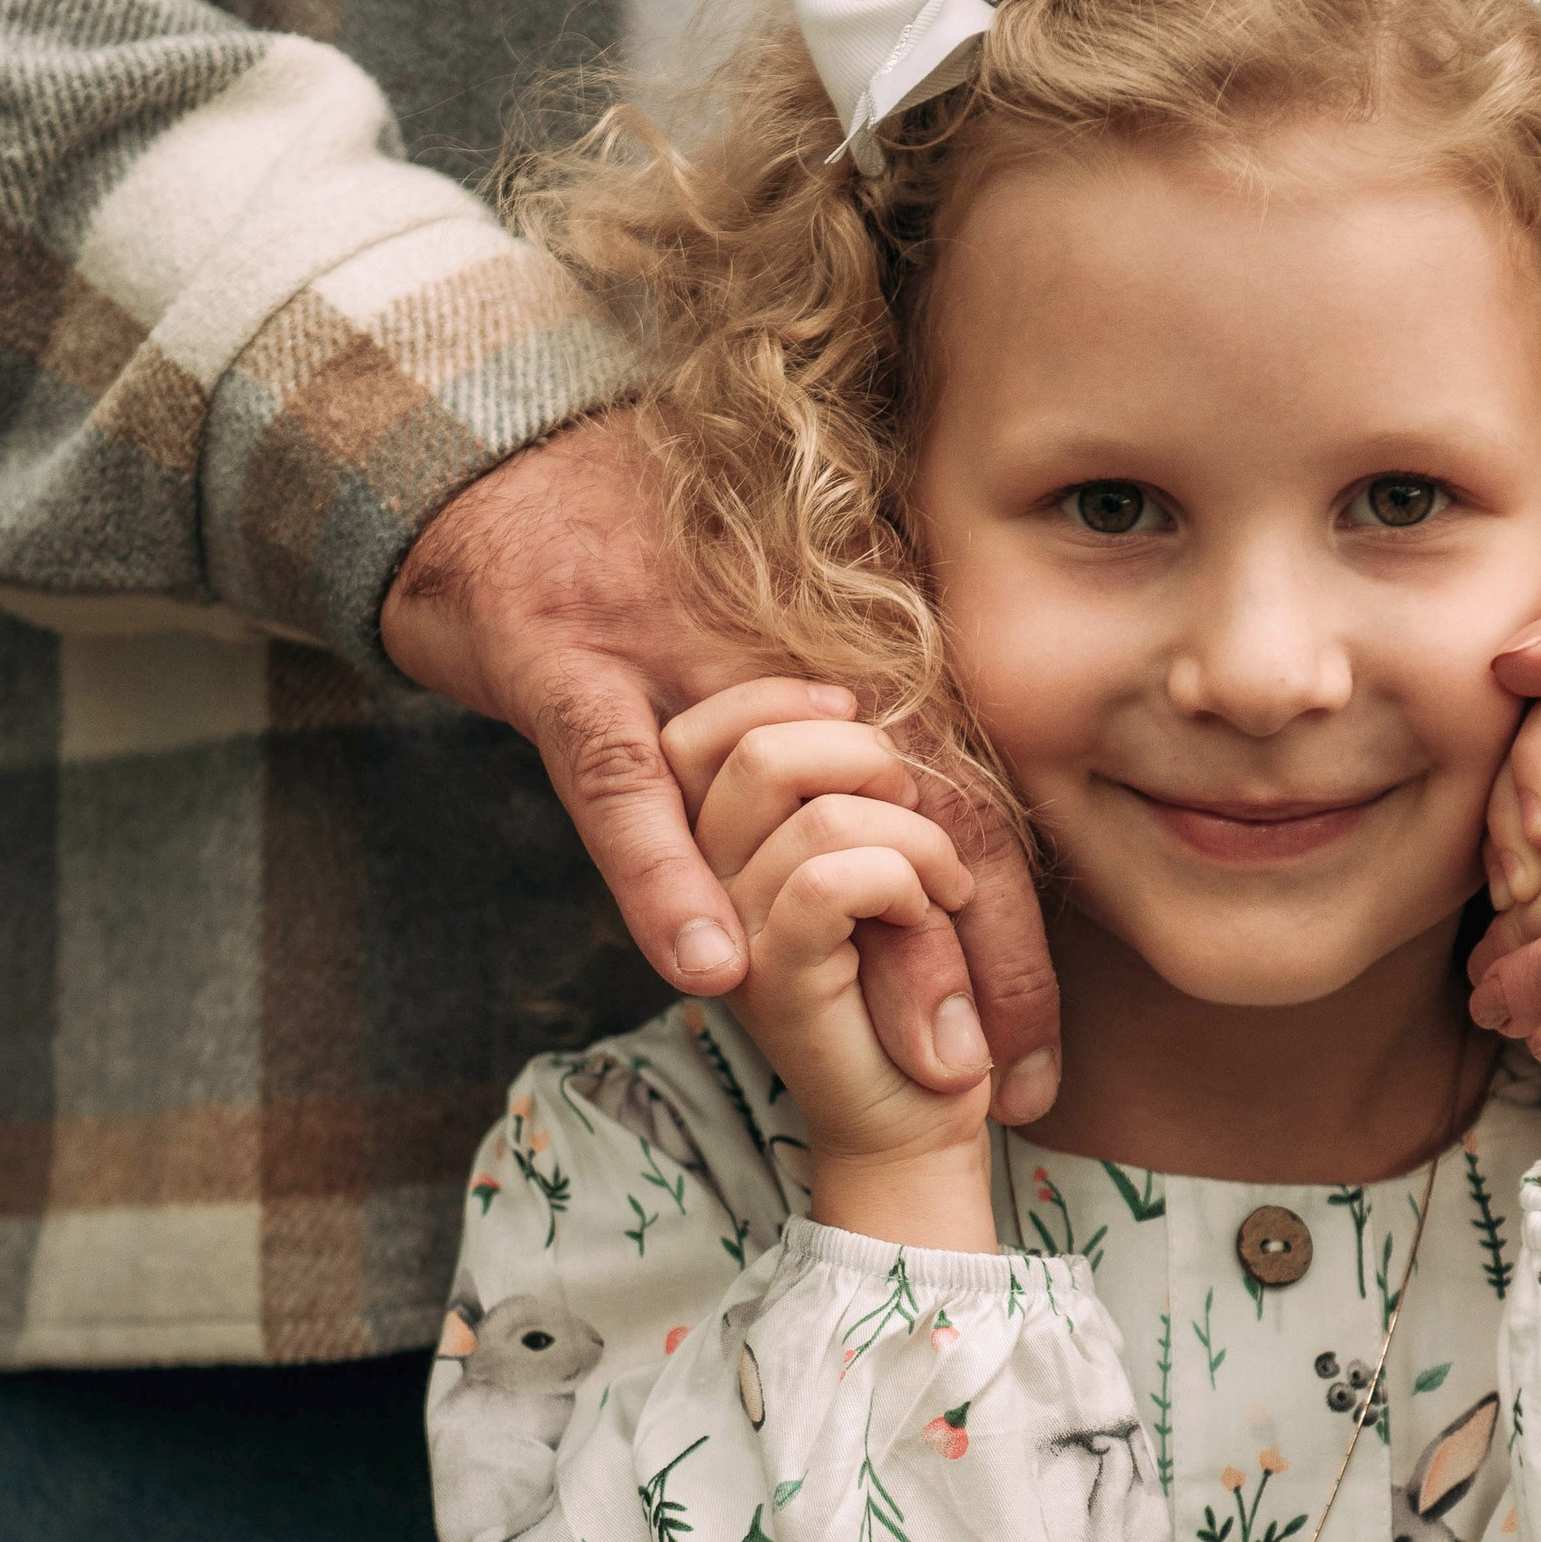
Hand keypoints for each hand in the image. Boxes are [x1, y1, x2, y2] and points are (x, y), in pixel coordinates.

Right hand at [381, 417, 1060, 1116]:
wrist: (498, 458)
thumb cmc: (648, 559)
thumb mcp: (779, 627)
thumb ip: (857, 726)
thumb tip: (936, 850)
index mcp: (850, 657)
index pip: (962, 804)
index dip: (1012, 935)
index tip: (1043, 1060)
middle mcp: (791, 662)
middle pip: (929, 815)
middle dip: (980, 962)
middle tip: (1010, 1084)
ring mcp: (680, 672)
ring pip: (813, 812)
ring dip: (875, 934)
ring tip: (926, 1046)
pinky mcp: (570, 672)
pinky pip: (625, 786)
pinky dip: (664, 877)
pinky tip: (710, 965)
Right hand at [686, 698, 997, 1247]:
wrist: (914, 1124)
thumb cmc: (913, 987)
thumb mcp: (891, 864)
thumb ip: (856, 790)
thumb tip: (857, 706)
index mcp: (716, 846)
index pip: (710, 730)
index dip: (798, 707)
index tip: (880, 760)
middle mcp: (702, 883)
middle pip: (756, 749)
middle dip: (872, 763)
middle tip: (923, 831)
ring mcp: (729, 934)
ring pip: (813, 810)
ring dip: (912, 837)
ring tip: (942, 889)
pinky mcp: (774, 981)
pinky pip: (830, 879)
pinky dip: (904, 879)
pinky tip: (927, 913)